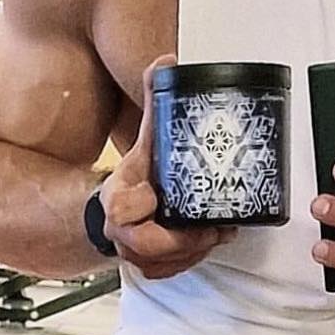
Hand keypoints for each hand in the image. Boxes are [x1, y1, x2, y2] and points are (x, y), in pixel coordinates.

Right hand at [100, 55, 235, 280]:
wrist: (113, 207)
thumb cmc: (135, 174)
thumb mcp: (144, 135)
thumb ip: (154, 99)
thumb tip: (168, 62)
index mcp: (117, 197)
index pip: (121, 207)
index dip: (143, 204)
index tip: (158, 195)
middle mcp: (120, 230)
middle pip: (147, 245)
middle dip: (184, 239)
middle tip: (215, 228)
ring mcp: (132, 252)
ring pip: (162, 263)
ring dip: (193, 251)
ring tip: (221, 233)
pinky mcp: (146, 266)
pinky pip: (168, 272)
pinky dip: (190, 260)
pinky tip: (209, 243)